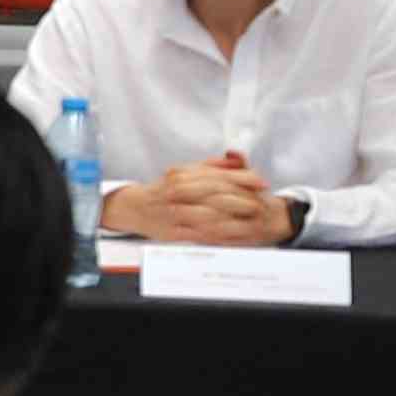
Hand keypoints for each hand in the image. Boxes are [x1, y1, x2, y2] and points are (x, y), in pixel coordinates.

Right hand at [113, 155, 295, 247]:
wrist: (134, 208)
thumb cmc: (164, 189)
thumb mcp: (186, 172)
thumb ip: (212, 166)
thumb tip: (236, 159)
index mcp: (183, 175)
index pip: (218, 175)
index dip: (243, 178)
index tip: (262, 182)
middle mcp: (177, 191)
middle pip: (216, 194)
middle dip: (242, 199)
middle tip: (261, 204)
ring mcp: (174, 213)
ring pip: (209, 215)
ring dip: (234, 219)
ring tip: (254, 221)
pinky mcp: (173, 232)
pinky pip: (200, 234)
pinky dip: (219, 236)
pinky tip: (235, 236)